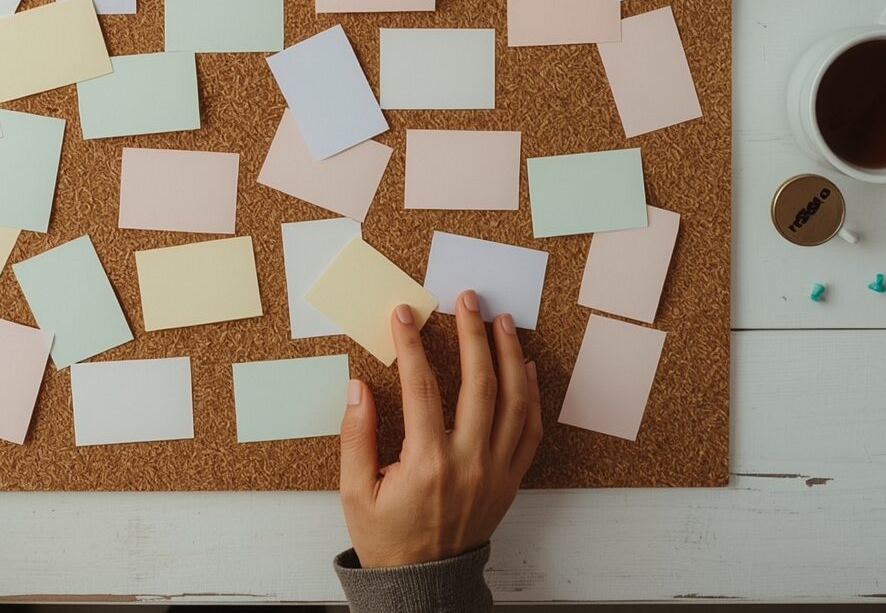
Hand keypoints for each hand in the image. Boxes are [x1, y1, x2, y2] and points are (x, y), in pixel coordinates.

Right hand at [339, 290, 542, 567]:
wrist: (424, 584)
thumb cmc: (387, 539)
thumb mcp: (355, 493)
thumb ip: (357, 436)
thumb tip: (359, 387)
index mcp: (427, 463)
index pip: (421, 387)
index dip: (412, 345)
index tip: (404, 314)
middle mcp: (469, 463)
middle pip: (478, 383)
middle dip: (471, 334)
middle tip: (467, 300)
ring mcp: (496, 471)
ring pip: (513, 401)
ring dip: (508, 355)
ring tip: (502, 321)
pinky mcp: (511, 480)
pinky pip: (530, 430)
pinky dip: (531, 395)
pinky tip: (523, 368)